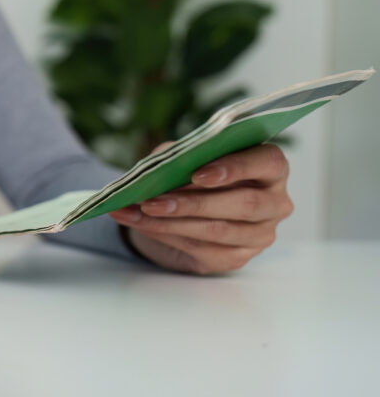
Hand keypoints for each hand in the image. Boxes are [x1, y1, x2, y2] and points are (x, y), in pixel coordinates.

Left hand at [109, 143, 292, 274]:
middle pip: (243, 203)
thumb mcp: (188, 157)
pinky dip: (167, 234)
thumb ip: (181, 157)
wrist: (191, 210)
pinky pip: (203, 248)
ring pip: (219, 230)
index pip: (269, 162)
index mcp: (271, 167)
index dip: (236, 167)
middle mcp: (275, 202)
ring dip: (172, 222)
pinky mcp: (238, 257)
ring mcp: (260, 234)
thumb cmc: (196, 174)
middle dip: (193, 203)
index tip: (198, 174)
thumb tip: (160, 170)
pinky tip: (142, 224)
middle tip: (152, 200)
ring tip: (139, 211)